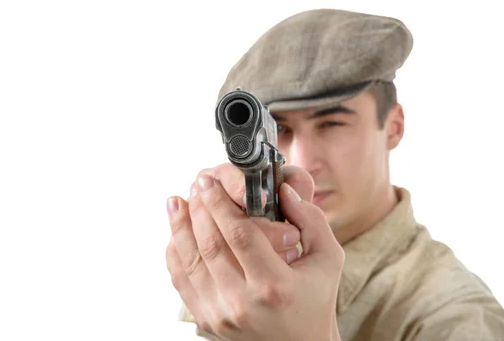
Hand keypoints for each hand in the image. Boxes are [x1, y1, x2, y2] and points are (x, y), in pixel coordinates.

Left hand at [165, 163, 343, 340]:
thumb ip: (311, 220)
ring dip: (179, 227)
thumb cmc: (315, 299)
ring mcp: (221, 315)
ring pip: (190, 261)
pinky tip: (175, 233)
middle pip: (210, 244)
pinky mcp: (206, 322)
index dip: (219, 203)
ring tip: (176, 202)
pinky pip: (182, 282)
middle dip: (199, 208)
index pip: (239, 234)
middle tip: (197, 184)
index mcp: (275, 285)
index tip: (209, 182)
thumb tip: (283, 190)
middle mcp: (243, 303)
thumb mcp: (328, 259)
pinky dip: (175, 254)